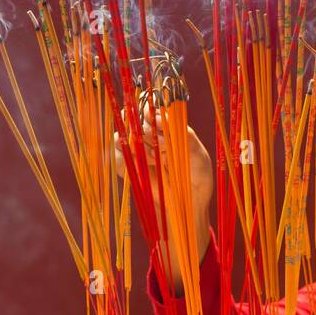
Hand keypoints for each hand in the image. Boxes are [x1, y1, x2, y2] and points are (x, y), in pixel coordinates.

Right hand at [114, 109, 213, 290]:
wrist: (187, 206)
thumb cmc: (198, 178)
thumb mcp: (198, 155)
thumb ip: (183, 135)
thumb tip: (161, 118)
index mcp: (169, 128)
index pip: (151, 108)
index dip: (149, 111)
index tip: (156, 120)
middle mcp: (151, 136)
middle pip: (133, 119)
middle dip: (145, 132)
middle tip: (161, 148)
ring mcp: (137, 151)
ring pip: (123, 136)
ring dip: (138, 146)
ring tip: (155, 161)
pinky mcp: (128, 167)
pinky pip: (117, 157)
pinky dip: (126, 161)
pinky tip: (143, 168)